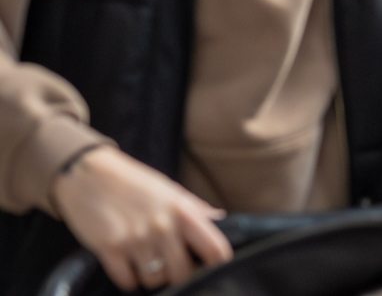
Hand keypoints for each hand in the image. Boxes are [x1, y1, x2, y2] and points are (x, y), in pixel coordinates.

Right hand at [49, 147, 231, 289]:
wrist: (88, 173)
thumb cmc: (134, 181)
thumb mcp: (170, 190)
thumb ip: (195, 208)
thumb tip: (220, 219)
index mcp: (184, 211)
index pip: (214, 248)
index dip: (218, 263)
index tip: (212, 266)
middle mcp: (163, 226)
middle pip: (183, 273)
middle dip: (179, 275)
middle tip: (172, 267)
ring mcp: (135, 239)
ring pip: (154, 280)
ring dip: (152, 277)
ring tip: (147, 263)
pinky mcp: (109, 249)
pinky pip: (127, 281)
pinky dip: (129, 278)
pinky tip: (128, 265)